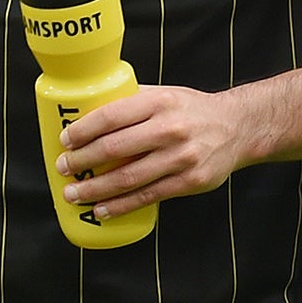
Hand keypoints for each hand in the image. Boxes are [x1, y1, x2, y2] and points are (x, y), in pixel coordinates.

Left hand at [55, 85, 251, 218]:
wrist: (238, 127)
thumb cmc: (192, 109)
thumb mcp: (164, 93)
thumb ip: (131, 100)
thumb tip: (87, 110)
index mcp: (158, 102)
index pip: (111, 116)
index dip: (83, 130)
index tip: (65, 140)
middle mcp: (169, 129)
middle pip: (114, 149)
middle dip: (82, 161)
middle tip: (63, 168)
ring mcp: (180, 158)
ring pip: (128, 178)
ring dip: (95, 189)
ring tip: (73, 194)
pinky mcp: (189, 182)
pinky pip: (147, 197)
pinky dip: (120, 205)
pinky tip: (102, 209)